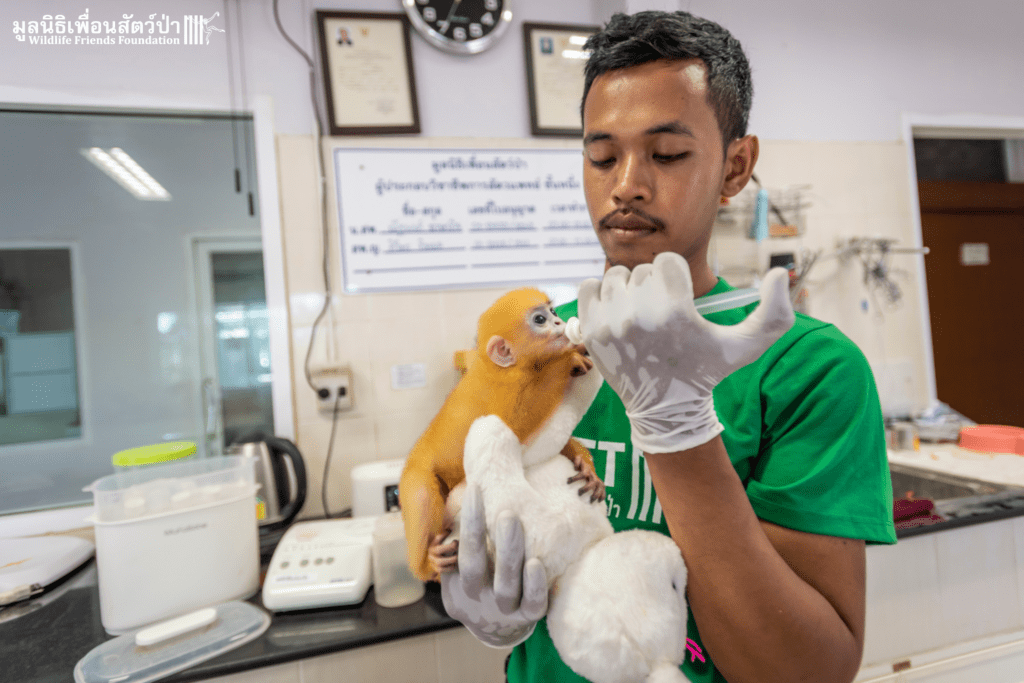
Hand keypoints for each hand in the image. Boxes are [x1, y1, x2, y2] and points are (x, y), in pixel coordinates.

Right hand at [439, 484, 547, 647]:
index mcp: (460, 582)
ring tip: (513, 522)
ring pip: (506, 586)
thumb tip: (471, 488)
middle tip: (499, 507)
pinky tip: (537, 563)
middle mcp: (478, 598)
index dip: (468, 520)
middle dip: (482, 534)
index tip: (476, 489)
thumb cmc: (479, 582)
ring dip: (509, 554)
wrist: (494, 625)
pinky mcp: (528, 616)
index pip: (461, 550)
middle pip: (476, 567)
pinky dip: (534, 586)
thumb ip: (461, 540)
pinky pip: (532, 604)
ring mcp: (503, 610)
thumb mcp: (462, 568)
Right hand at [567, 451, 605, 503]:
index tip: (596, 501)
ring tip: (569, 482)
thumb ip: (589, 488)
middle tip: (579, 493)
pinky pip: (578, 460)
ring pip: (585, 473)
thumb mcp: (588, 479)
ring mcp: (586, 465)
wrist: (581, 452)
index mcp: (595, 478)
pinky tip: (572, 467)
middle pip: (594, 482)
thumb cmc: (583, 470)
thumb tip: (585, 505)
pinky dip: (575, 464)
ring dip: (577, 478)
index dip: (601, 494)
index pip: (602, 486)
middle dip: (588, 489)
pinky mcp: (579, 458)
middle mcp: (592, 472)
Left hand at [577, 252, 793, 453]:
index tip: (680, 298)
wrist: (667, 407)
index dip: (676, 276)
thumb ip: (776, 313)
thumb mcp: (749, 346)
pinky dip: (600, 293)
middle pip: (642, 270)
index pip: (667, 261)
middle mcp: (638, 315)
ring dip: (627, 288)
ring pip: (615, 276)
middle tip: (661, 312)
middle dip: (654, 285)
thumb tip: (781, 273)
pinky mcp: (591, 332)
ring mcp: (610, 323)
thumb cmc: (708, 370)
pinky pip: (588, 287)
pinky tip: (616, 310)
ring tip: (640, 312)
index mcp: (674, 311)